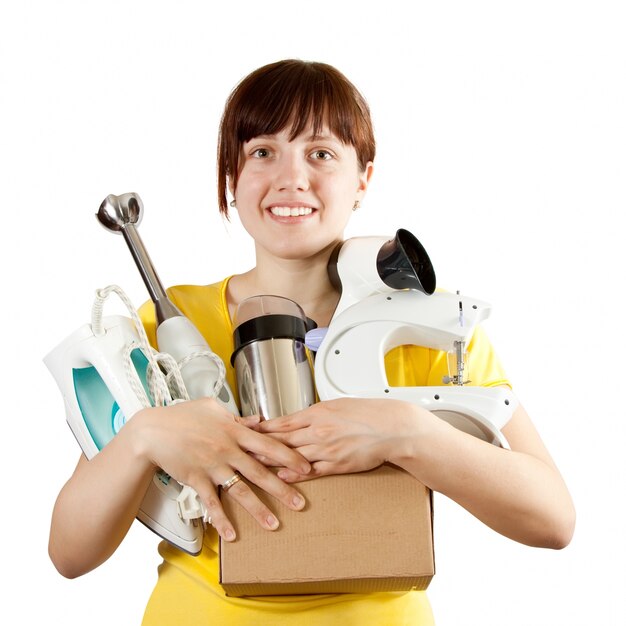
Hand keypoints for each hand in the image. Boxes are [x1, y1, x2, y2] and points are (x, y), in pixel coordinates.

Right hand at [128, 398, 310, 541]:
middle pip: (260, 472)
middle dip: (282, 489)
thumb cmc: (181, 417)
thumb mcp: (213, 408)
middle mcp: (227, 450)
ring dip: (258, 509)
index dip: (289, 457)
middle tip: (300, 502)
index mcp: (234, 431)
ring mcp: (212, 467)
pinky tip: (231, 535)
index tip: (306, 467)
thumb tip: (258, 421)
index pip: (269, 445)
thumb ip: (238, 417)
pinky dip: (221, 520)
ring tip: (274, 524)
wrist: (152, 431)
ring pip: (240, 491)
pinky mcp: (197, 480)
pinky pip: (212, 503)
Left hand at [255, 398, 429, 480]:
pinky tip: (281, 477)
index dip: (263, 427)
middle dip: (259, 444)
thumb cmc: (367, 414)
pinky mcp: (336, 465)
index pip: (283, 421)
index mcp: (318, 412)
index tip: (248, 429)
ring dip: (271, 461)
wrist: (391, 428)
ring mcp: (326, 449)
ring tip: (252, 464)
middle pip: (282, 439)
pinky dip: (294, 474)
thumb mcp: (337, 405)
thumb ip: (316, 412)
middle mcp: (319, 430)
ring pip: (292, 455)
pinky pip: (311, 471)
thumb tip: (298, 418)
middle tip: (240, 448)